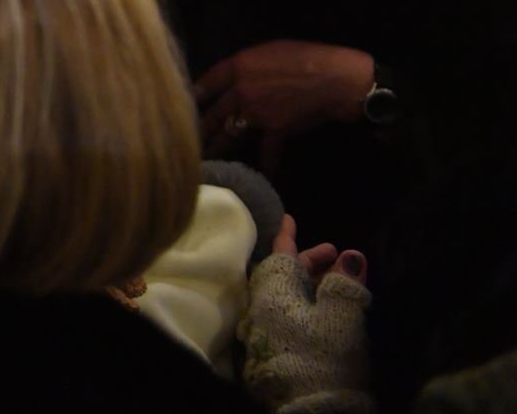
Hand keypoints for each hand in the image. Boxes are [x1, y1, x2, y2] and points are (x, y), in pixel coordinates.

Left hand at [195, 40, 373, 167]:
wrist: (338, 79)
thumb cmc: (307, 56)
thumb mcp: (268, 50)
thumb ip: (245, 66)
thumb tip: (233, 77)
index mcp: (236, 67)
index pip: (203, 85)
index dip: (190, 98)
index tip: (176, 108)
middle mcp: (240, 91)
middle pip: (211, 115)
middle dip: (197, 130)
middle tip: (182, 142)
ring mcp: (257, 113)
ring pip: (228, 135)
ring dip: (217, 149)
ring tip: (204, 161)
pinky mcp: (277, 131)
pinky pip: (267, 154)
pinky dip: (265, 168)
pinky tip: (259, 179)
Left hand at [241, 215, 371, 410]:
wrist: (309, 408)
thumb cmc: (323, 356)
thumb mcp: (341, 317)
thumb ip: (344, 285)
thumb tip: (350, 256)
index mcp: (271, 293)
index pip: (279, 255)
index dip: (288, 236)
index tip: (289, 217)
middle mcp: (262, 309)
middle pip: (284, 276)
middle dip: (310, 263)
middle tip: (335, 256)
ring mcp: (265, 333)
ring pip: (288, 298)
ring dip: (312, 286)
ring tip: (338, 282)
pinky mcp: (274, 353)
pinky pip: (289, 318)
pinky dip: (309, 308)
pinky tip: (328, 312)